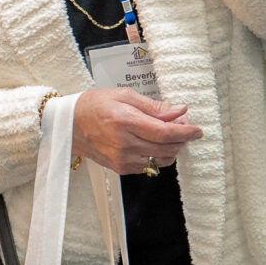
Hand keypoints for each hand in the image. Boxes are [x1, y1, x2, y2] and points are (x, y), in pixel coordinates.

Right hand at [73, 86, 202, 174]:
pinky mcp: (121, 168)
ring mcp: (122, 159)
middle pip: (166, 148)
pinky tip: (152, 144)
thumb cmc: (94, 106)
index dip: (185, 132)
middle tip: (183, 126)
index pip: (164, 132)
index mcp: (125, 121)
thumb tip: (179, 111)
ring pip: (160, 160)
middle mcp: (124, 144)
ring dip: (171, 149)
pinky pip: (148, 166)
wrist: (68, 125)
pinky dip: (156, 156)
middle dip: (181, 139)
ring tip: (167, 135)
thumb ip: (153, 106)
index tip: (197, 130)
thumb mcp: (124, 96)